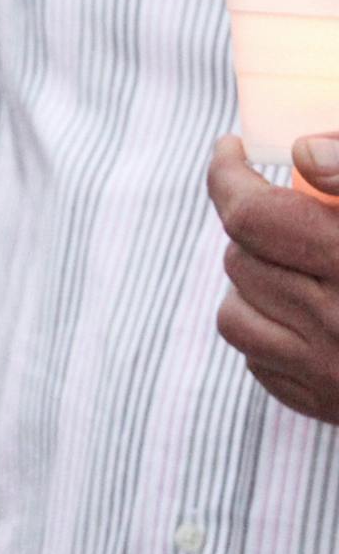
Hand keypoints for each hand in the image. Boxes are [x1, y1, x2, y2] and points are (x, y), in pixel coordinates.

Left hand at [208, 134, 338, 423]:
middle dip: (253, 226)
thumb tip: (301, 153)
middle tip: (286, 210)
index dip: (227, 175)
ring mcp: (327, 371)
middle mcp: (336, 321)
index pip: (253, 216)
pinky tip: (305, 312)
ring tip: (295, 262)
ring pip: (234, 311)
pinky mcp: (324, 404)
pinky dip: (267, 329)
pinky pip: (257, 360)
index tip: (228, 149)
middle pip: (239, 259)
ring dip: (252, 280)